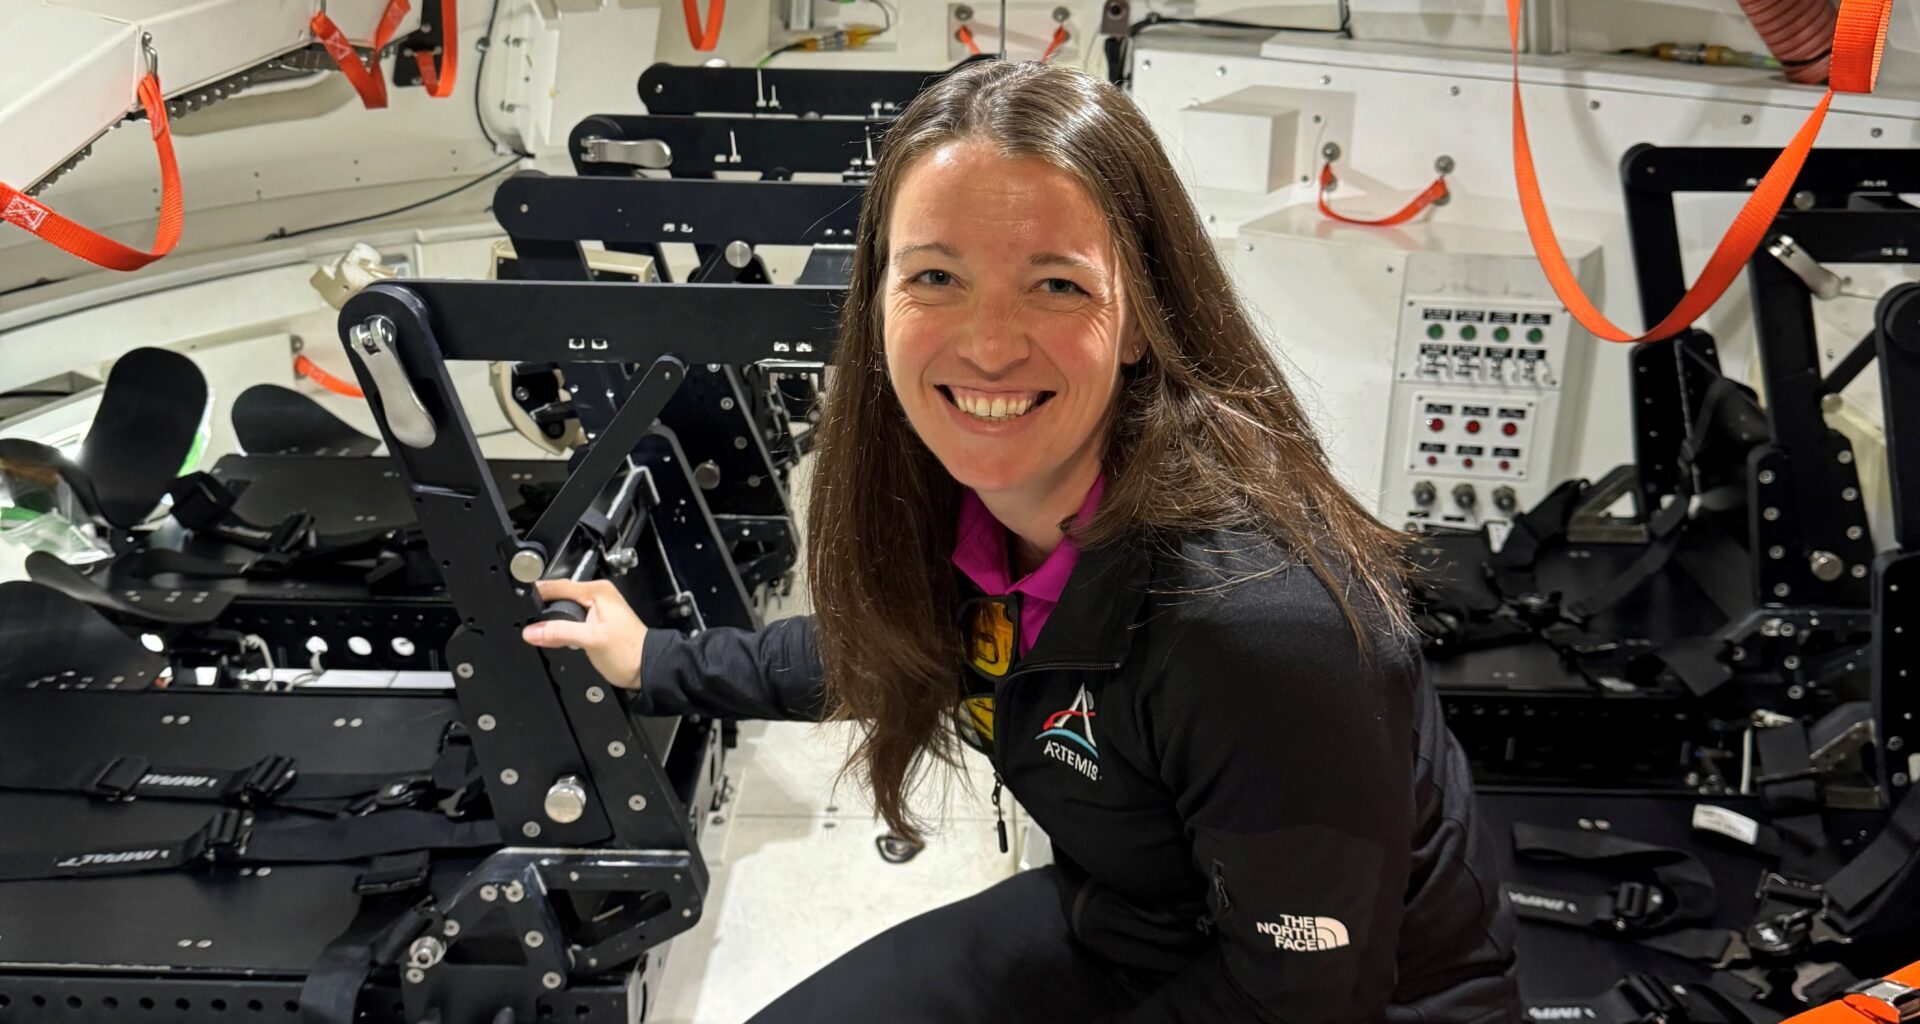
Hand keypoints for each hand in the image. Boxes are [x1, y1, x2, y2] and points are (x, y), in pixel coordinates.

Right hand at [521, 579, 647, 688]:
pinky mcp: (594, 622)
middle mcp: (597, 595)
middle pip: (558, 597)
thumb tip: (532, 630)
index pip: (558, 585)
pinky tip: (555, 638)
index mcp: (597, 591)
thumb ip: (559, 632)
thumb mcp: (590, 639)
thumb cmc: (628, 652)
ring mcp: (596, 608)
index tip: (520, 603)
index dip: (538, 594)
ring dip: (552, 622)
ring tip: (540, 633)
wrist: (645, 668)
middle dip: (543, 610)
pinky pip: (570, 620)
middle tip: (528, 624)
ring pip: (563, 610)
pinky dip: (561, 629)